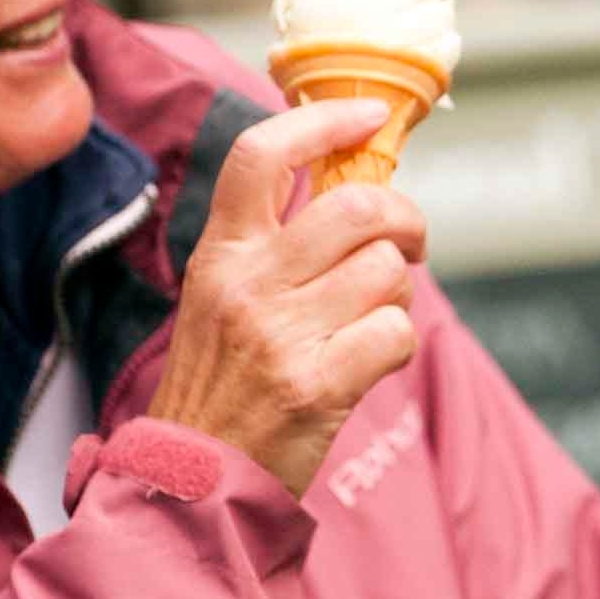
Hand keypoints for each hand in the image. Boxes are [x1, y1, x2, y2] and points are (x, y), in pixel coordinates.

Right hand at [146, 98, 424, 497]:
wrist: (191, 483)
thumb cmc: (221, 385)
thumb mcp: (222, 299)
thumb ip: (276, 246)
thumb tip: (359, 195)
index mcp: (220, 254)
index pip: (261, 154)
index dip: (323, 121)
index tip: (369, 115)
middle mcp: (247, 283)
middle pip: (357, 206)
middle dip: (405, 218)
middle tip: (409, 241)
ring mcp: (281, 334)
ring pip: (388, 271)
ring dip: (397, 294)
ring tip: (370, 318)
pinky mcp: (317, 384)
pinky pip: (397, 333)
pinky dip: (397, 344)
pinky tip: (369, 361)